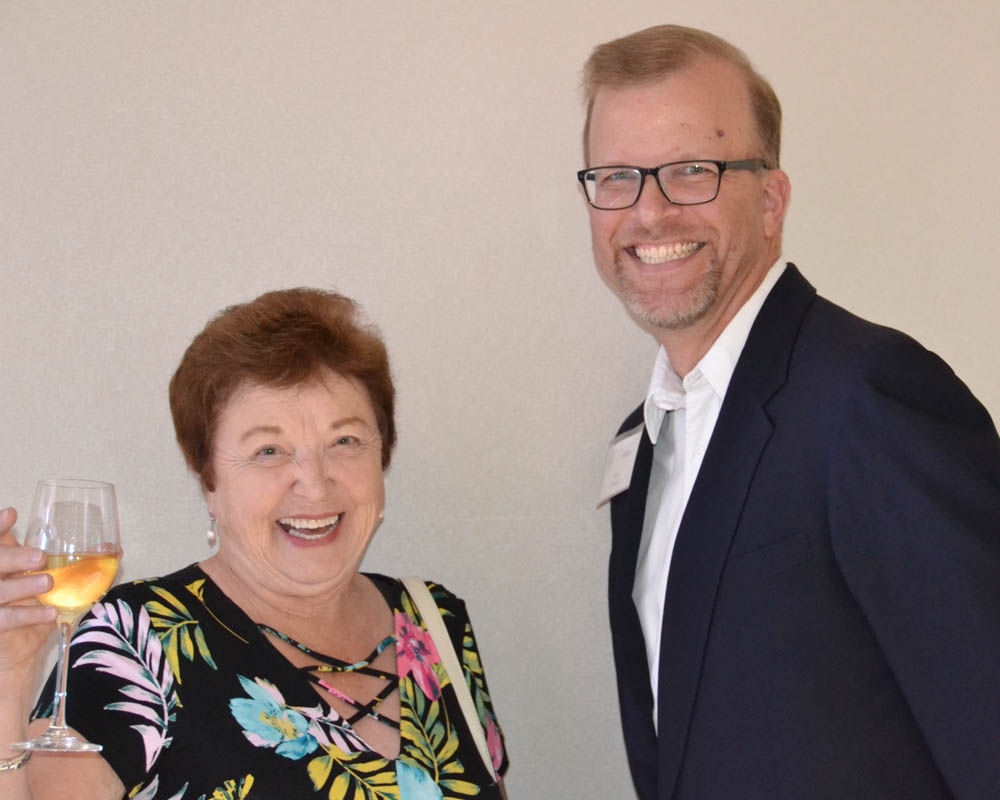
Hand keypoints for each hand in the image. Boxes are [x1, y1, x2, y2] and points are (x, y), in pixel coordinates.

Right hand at [0, 507, 57, 675]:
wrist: (20, 651)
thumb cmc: (37, 607)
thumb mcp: (53, 581)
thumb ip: (72, 562)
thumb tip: (110, 547)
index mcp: (3, 563)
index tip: (12, 514)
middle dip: (13, 556)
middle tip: (40, 557)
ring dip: (23, 585)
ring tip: (48, 582)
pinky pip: (5, 618)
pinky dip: (29, 615)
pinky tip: (51, 613)